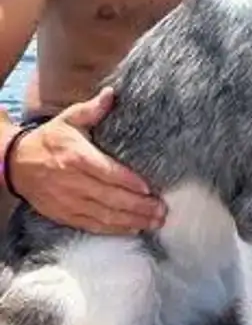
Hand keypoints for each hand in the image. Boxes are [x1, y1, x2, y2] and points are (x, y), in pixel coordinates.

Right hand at [6, 88, 166, 233]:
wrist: (16, 164)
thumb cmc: (49, 139)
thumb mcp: (68, 119)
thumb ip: (92, 109)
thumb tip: (111, 94)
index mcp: (76, 157)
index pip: (106, 172)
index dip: (128, 182)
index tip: (149, 188)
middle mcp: (73, 182)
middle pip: (109, 198)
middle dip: (138, 206)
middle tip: (161, 210)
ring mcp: (68, 201)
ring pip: (103, 215)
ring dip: (131, 220)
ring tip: (154, 221)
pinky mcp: (64, 215)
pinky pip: (91, 225)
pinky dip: (113, 229)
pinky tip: (132, 228)